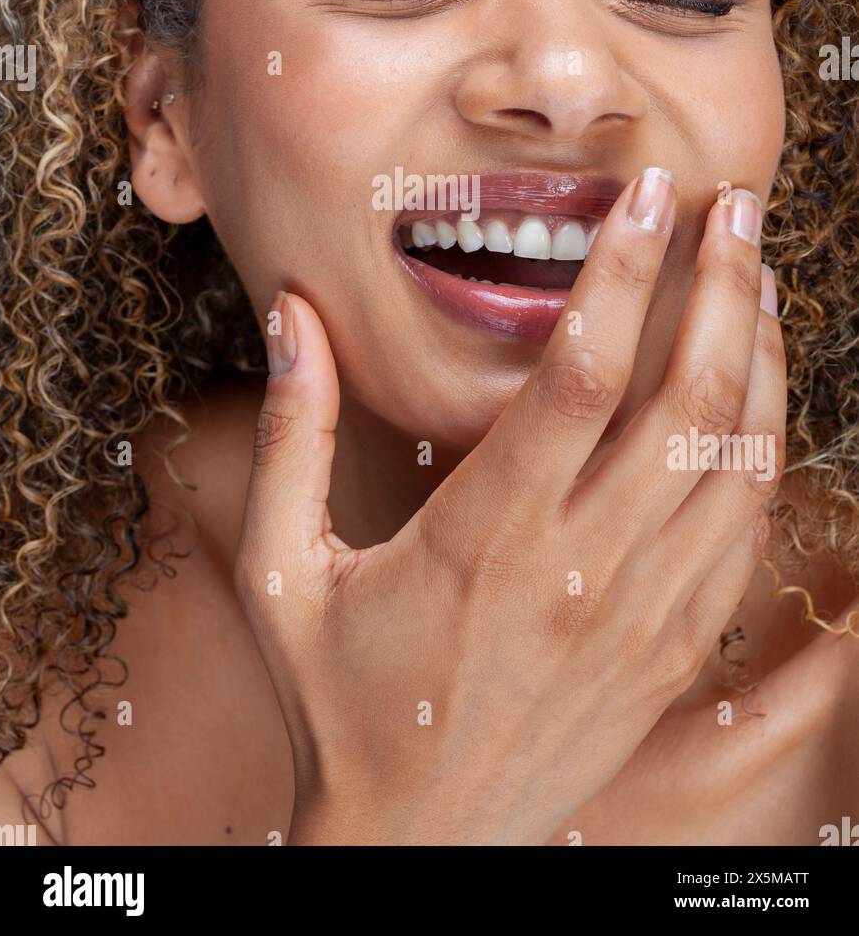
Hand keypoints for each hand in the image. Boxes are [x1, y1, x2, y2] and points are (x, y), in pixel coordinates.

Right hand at [234, 170, 784, 845]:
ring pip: (734, 463)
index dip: (623, 270)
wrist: (415, 846)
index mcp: (487, 536)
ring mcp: (639, 617)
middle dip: (719, 288)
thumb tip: (291, 317)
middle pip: (685, 400)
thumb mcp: (282, 571)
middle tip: (732, 206)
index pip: (580, 373)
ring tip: (756, 279)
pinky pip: (741, 535)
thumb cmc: (340, 704)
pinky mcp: (669, 654)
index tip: (649, 196)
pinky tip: (757, 396)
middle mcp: (581, 569)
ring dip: (757, 359)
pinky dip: (762, 451)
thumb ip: (291, 435)